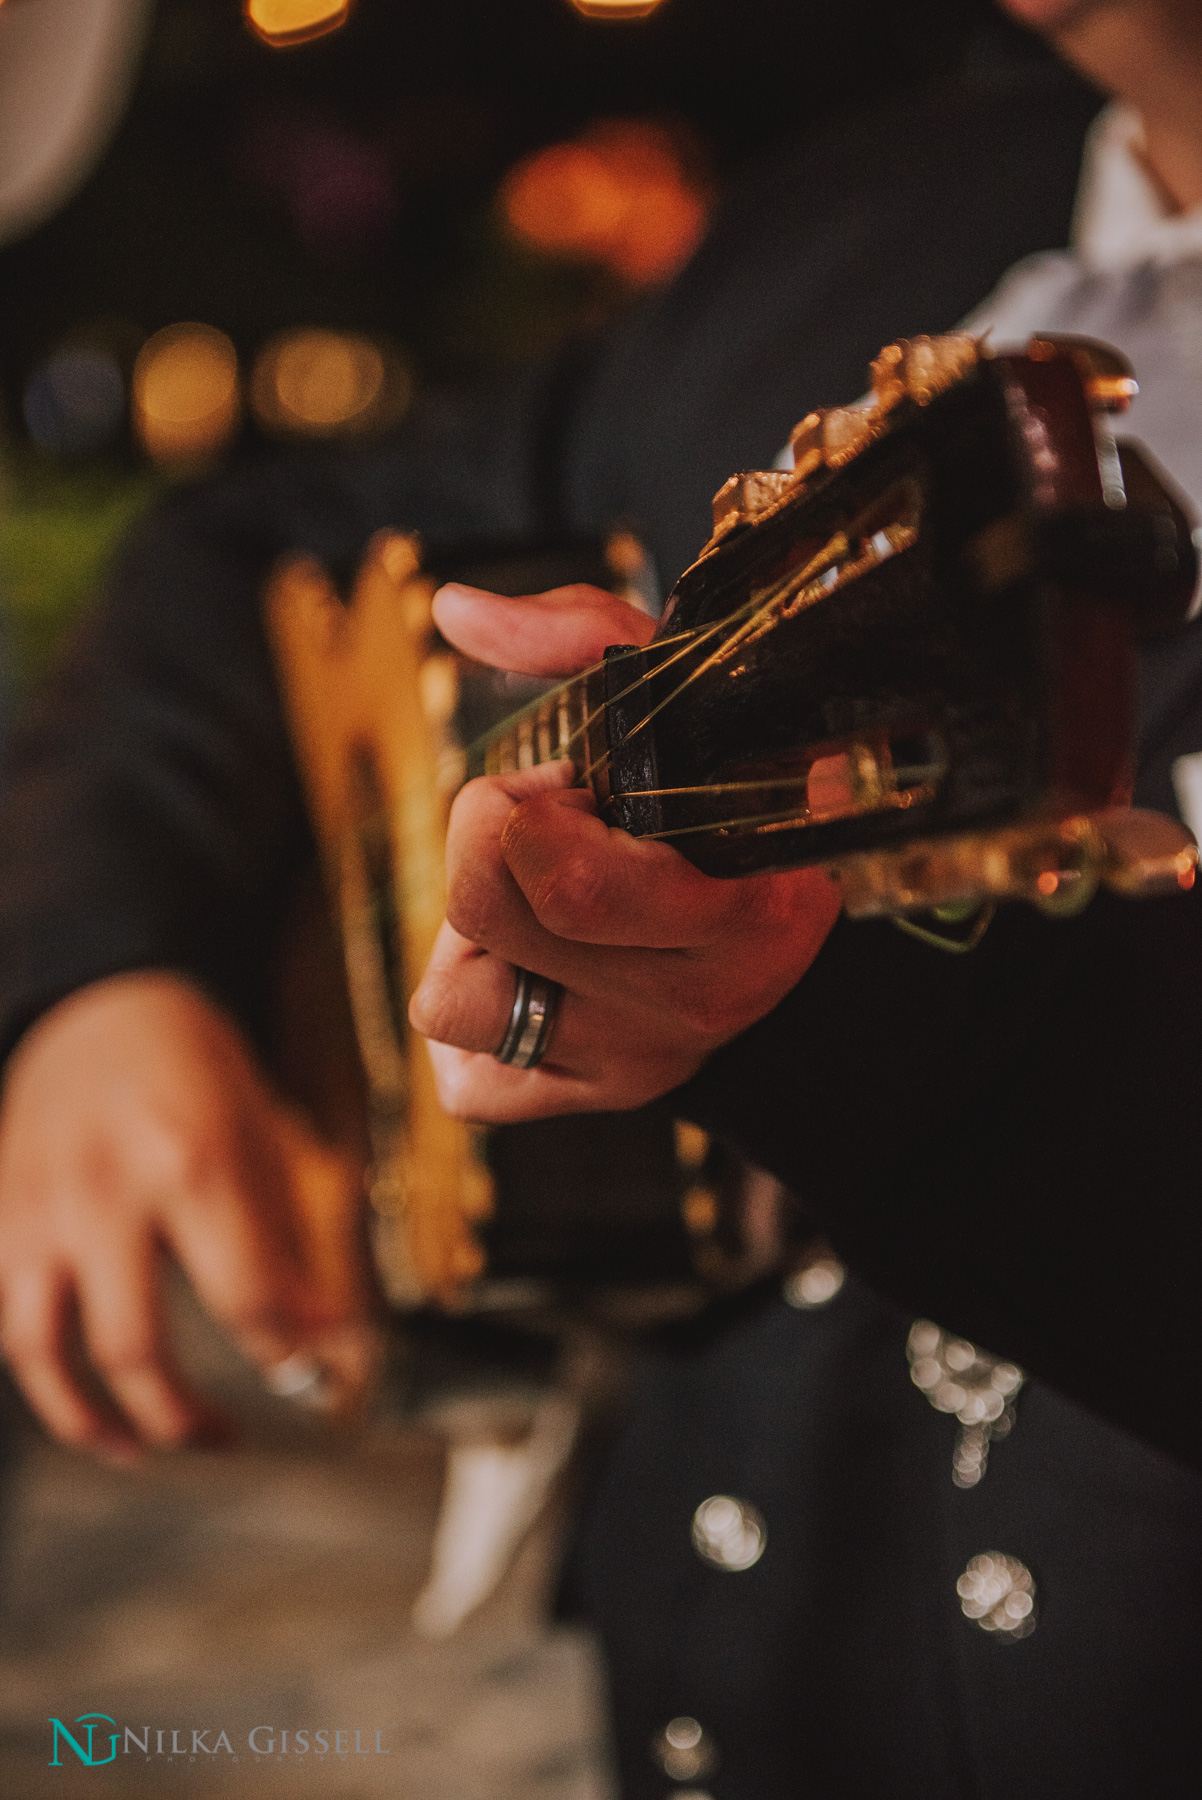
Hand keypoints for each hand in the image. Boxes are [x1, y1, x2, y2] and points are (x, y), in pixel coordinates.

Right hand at [0, 973, 376, 1458]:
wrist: (102, 1001)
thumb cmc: (196, 1069)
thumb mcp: (260, 1140)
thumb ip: (283, 1246)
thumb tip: (324, 1339)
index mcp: (189, 1161)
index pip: (244, 1299)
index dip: (286, 1355)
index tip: (313, 1377)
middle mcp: (105, 1189)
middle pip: (133, 1346)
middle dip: (182, 1415)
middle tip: (221, 1436)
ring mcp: (37, 1205)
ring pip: (42, 1349)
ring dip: (88, 1420)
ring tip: (134, 1447)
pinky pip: (8, 1317)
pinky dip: (41, 1370)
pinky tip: (81, 1392)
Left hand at [408, 583, 842, 1120]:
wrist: (805, 977)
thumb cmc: (734, 816)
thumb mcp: (694, 712)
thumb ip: (585, 640)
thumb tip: (454, 609)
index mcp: (742, 912)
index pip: (570, 876)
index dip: (533, 807)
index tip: (574, 785)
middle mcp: (687, 1004)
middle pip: (487, 912)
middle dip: (483, 838)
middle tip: (538, 825)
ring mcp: (627, 1065)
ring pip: (451, 1003)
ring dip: (469, 938)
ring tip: (533, 907)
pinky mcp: (578, 1105)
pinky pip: (464, 1080)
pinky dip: (474, 1022)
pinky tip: (529, 976)